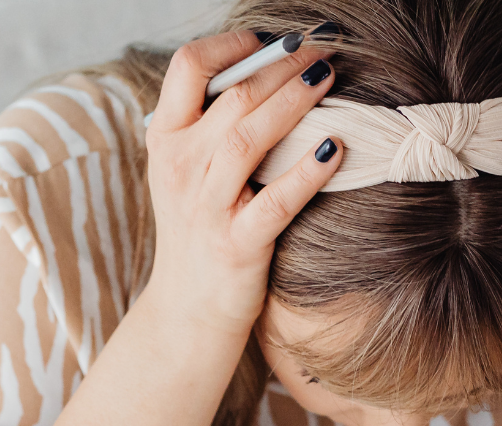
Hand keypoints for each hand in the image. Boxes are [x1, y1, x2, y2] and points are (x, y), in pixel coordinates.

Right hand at [142, 31, 342, 335]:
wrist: (188, 309)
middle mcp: (179, 168)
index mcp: (165, 140)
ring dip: (294, 101)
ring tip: (329, 77)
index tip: (271, 41)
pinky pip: (276, 201)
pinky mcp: (237, 245)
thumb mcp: (186, 171)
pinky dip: (308, 173)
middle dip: (282, 64)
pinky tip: (335, 149)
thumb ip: (209, 122)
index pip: (188, 67)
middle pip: (232, 95)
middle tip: (321, 48)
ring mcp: (206, 208)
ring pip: (248, 137)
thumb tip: (266, 66)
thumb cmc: (199, 228)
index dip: (233, 44)